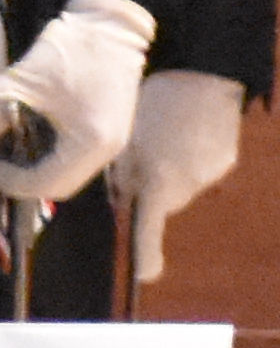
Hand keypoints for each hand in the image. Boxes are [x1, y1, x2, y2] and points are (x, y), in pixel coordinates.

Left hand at [0, 0, 154, 206]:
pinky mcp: (111, 134)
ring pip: (70, 176)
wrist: (110, 27)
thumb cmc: (68, 52)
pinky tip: (30, 143)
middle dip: (24, 182)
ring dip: (38, 172)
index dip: (12, 182)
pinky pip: (78, 161)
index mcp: (90, 143)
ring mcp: (114, 144)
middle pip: (60, 187)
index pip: (47, 184)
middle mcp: (108, 151)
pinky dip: (52, 159)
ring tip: (9, 155)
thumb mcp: (18, 81)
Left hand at [128, 73, 248, 289]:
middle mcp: (189, 184)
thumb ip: (121, 177)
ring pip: (180, 186)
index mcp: (158, 181)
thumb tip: (123, 202)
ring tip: (161, 134)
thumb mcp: (121, 139)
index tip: (145, 275)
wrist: (201, 72)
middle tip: (136, 156)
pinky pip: (198, 170)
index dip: (147, 255)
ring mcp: (211, 173)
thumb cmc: (151, 101)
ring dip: (167, 173)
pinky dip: (187, 159)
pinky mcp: (226, 160)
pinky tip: (182, 130)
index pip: (150, 229)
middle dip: (148, 191)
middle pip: (161, 203)